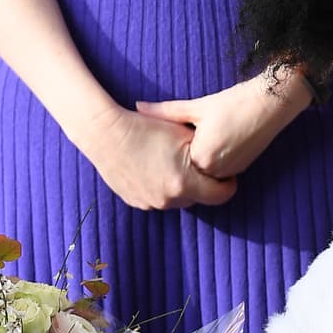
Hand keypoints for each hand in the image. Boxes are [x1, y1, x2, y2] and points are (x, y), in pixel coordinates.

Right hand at [77, 106, 236, 210]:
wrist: (105, 134)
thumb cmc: (145, 128)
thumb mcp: (182, 132)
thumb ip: (205, 150)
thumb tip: (219, 159)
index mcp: (184, 183)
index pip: (221, 195)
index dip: (227, 183)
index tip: (226, 173)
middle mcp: (168, 199)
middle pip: (198, 198)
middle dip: (201, 184)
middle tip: (197, 164)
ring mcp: (150, 203)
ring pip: (176, 199)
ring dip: (180, 186)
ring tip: (172, 163)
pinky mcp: (135, 201)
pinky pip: (157, 198)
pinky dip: (160, 187)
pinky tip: (154, 167)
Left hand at [136, 72, 311, 180]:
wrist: (273, 102)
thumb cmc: (235, 101)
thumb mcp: (197, 106)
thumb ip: (166, 111)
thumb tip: (138, 106)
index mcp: (202, 156)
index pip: (175, 163)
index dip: (164, 152)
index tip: (154, 145)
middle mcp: (217, 170)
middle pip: (189, 172)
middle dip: (179, 161)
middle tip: (168, 150)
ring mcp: (231, 172)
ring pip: (204, 174)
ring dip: (196, 163)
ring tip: (190, 144)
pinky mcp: (242, 168)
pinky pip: (218, 171)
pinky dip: (211, 162)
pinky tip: (210, 144)